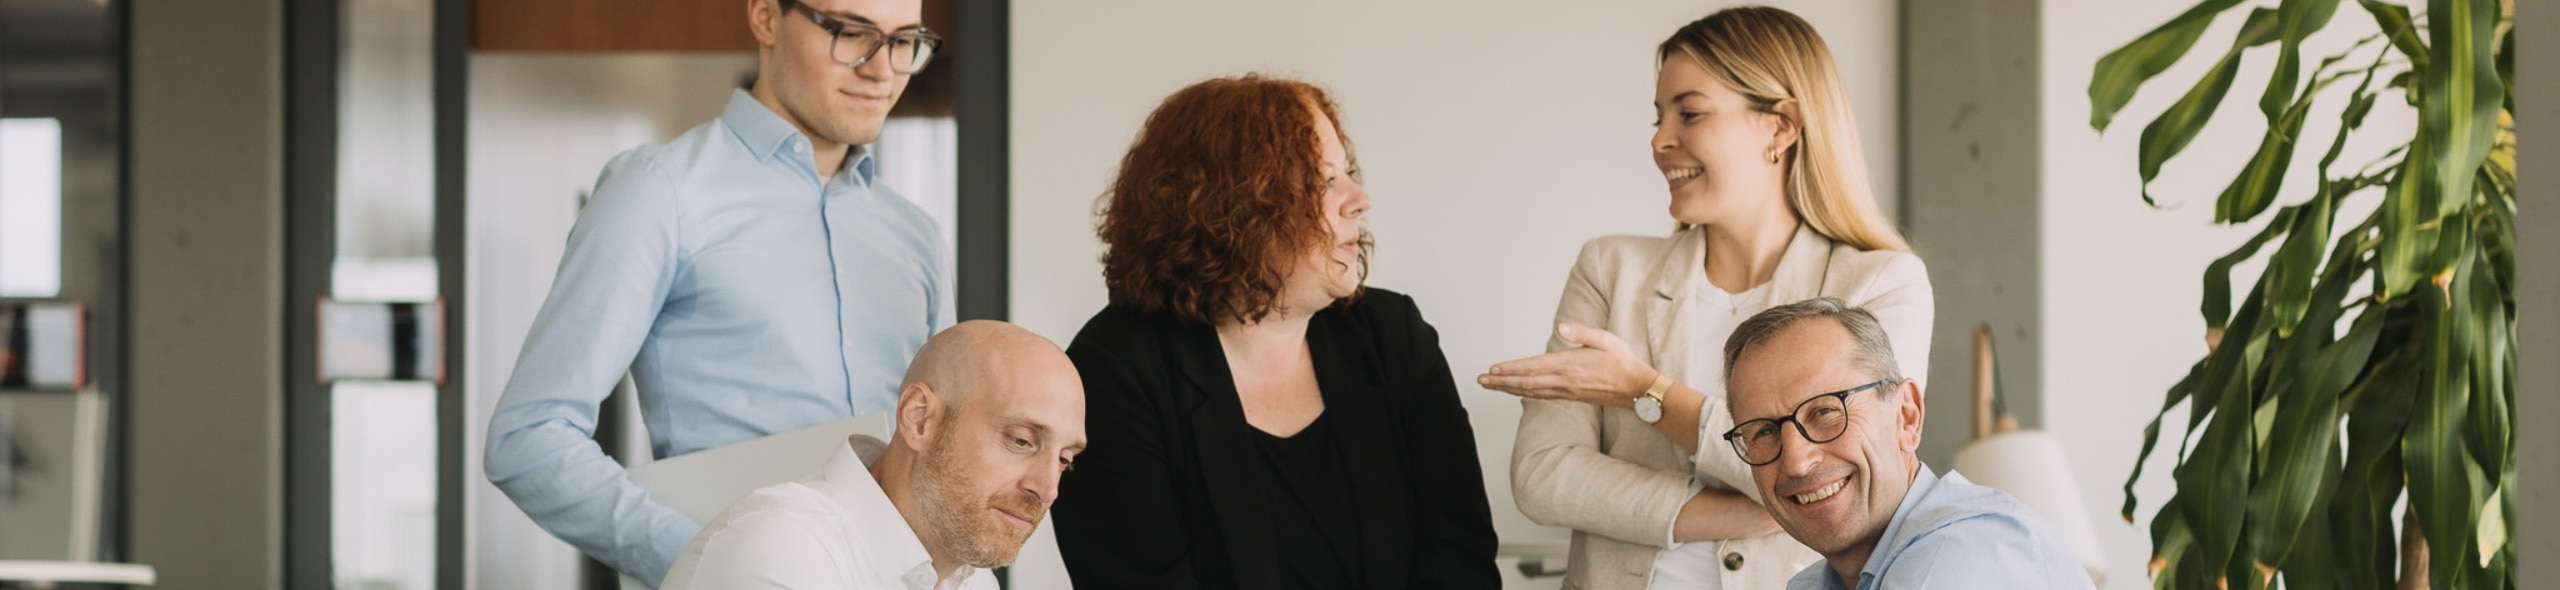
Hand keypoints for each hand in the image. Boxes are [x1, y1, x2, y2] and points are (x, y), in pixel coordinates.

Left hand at [1478, 323, 1658, 406]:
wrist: (1636, 388)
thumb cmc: (1621, 361)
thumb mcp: (1604, 340)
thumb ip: (1580, 333)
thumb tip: (1559, 326)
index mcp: (1569, 364)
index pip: (1533, 367)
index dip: (1511, 369)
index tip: (1493, 369)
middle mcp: (1564, 381)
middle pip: (1525, 382)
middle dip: (1501, 382)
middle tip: (1481, 380)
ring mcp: (1566, 391)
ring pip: (1531, 391)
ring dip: (1508, 389)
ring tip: (1491, 386)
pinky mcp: (1570, 397)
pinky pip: (1541, 396)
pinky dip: (1524, 393)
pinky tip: (1516, 391)